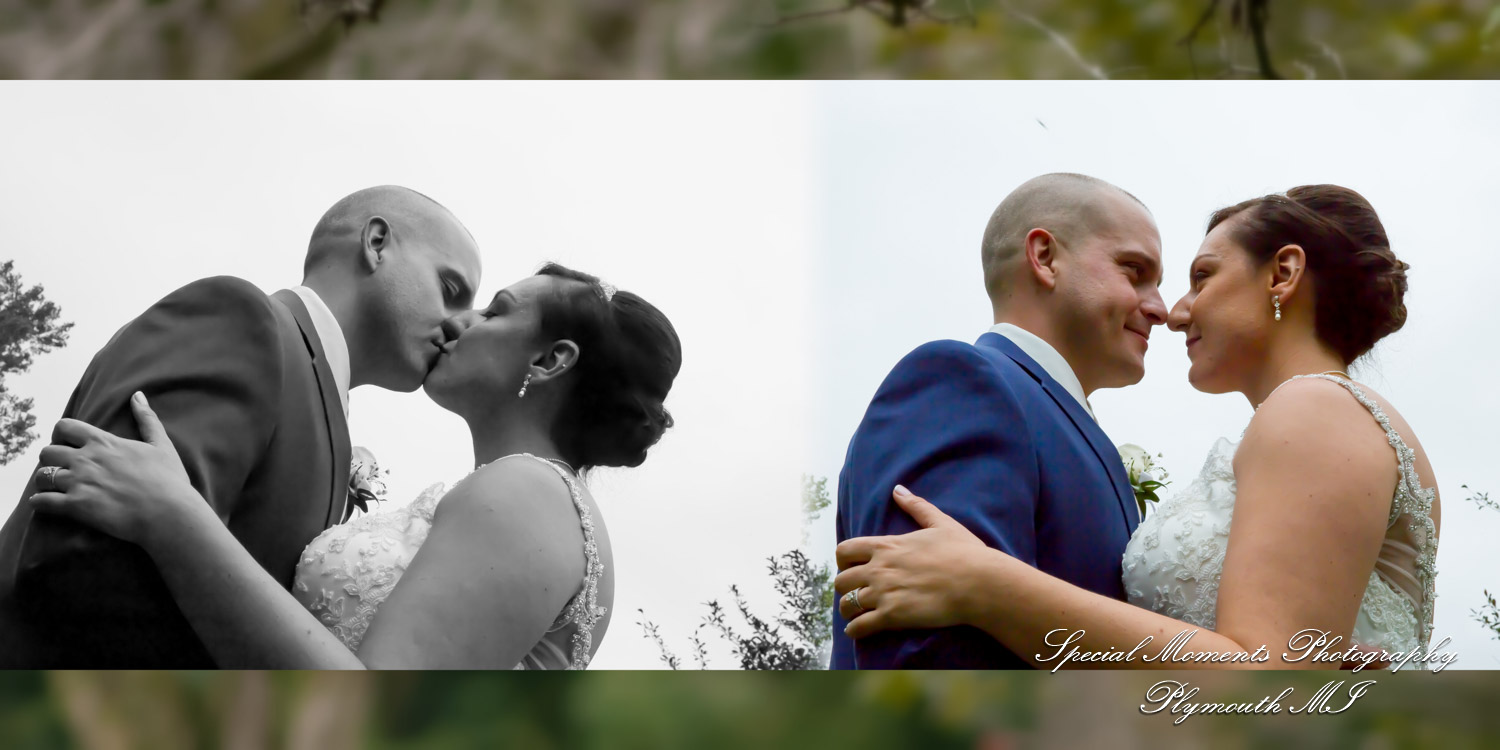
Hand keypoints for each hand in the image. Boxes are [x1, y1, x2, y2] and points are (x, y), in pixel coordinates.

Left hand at [30, 392, 198, 547]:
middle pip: (47, 452)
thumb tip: (138, 395)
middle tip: (62, 469)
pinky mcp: (76, 507)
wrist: (169, 514)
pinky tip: (44, 505)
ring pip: (41, 477)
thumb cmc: (169, 480)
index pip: (65, 427)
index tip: (67, 444)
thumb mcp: (162, 444)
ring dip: (44, 482)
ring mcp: (79, 483)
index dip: (60, 434)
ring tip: (53, 489)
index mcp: (104, 442)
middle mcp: (86, 459)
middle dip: (51, 460)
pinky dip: (39, 503)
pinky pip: (42, 502)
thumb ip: (147, 418)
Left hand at [834, 485, 996, 639]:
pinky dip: (855, 630)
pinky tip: (859, 631)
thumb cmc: (963, 552)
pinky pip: (859, 626)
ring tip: (855, 615)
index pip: (844, 550)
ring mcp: (883, 593)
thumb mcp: (940, 522)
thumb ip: (916, 505)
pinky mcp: (892, 616)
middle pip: (840, 580)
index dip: (844, 561)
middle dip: (845, 588)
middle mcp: (878, 568)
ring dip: (848, 610)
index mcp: (886, 546)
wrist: (979, 582)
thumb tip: (898, 489)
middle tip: (855, 594)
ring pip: (846, 604)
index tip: (853, 568)